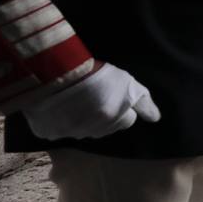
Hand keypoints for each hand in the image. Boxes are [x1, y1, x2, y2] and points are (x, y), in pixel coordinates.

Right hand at [22, 63, 160, 140]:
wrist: (54, 68)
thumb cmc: (94, 72)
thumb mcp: (127, 82)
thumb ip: (144, 102)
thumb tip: (155, 119)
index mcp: (111, 119)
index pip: (127, 121)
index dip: (123, 107)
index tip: (113, 95)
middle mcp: (90, 130)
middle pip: (107, 128)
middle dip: (105, 116)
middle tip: (95, 97)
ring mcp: (67, 132)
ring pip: (84, 131)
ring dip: (84, 120)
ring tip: (78, 101)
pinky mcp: (47, 132)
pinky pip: (59, 131)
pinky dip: (61, 122)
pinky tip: (60, 107)